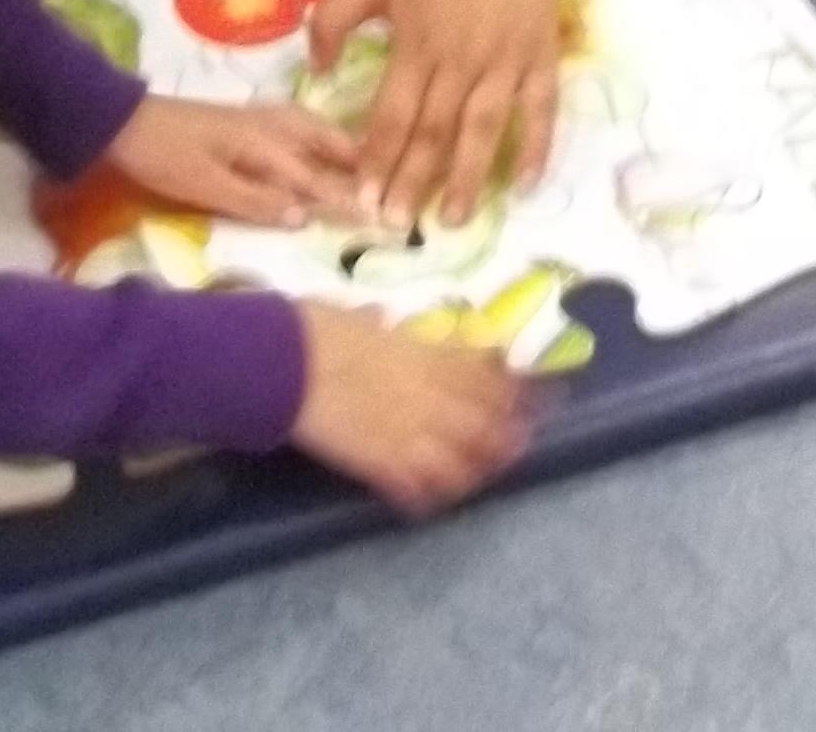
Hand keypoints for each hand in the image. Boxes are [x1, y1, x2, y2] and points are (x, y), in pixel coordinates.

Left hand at [103, 97, 358, 229]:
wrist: (121, 122)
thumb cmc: (163, 157)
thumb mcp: (205, 186)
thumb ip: (255, 201)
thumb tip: (306, 217)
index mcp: (264, 143)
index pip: (317, 177)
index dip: (348, 199)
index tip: (381, 217)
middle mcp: (270, 125)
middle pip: (326, 141)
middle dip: (358, 162)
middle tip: (390, 183)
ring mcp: (257, 118)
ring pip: (314, 129)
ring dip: (343, 145)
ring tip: (366, 163)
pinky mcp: (245, 119)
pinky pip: (299, 126)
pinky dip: (320, 135)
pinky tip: (321, 143)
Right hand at [288, 304, 529, 515]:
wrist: (283, 360)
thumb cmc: (315, 327)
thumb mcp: (358, 316)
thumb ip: (379, 324)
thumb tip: (378, 317)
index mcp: (428, 355)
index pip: (488, 376)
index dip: (515, 391)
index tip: (532, 397)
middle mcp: (430, 395)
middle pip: (487, 424)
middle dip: (508, 436)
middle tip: (519, 444)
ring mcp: (409, 432)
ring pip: (462, 463)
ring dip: (474, 472)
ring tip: (476, 477)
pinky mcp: (380, 463)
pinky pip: (417, 489)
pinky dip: (427, 497)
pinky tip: (427, 500)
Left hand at [306, 0, 564, 227]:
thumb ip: (332, 20)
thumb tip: (318, 70)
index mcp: (416, 44)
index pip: (392, 114)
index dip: (378, 159)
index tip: (365, 199)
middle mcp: (459, 60)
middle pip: (434, 132)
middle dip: (414, 181)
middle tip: (399, 224)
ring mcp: (504, 62)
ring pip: (484, 130)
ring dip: (469, 177)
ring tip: (454, 220)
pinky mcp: (540, 58)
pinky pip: (542, 110)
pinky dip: (537, 148)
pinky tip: (526, 185)